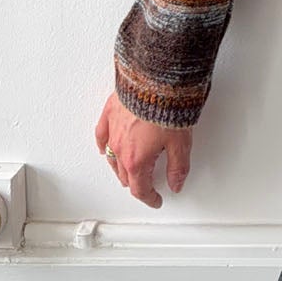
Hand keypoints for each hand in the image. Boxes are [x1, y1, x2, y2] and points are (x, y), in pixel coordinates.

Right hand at [94, 93, 191, 208]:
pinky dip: (103, 145)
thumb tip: (176, 183)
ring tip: (127, 172)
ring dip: (120, 168)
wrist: (154, 80)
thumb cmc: (167, 108)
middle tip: (146, 186)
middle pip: (125, 175)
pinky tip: (104, 148)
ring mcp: (112, 130)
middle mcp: (121, 148)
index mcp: (137, 160)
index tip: (156, 200)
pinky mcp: (110, 113)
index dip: (150, 198)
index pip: (140, 188)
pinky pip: (101, 135)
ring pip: (112, 158)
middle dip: (136, 183)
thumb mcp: (181, 143)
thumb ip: (178, 167)